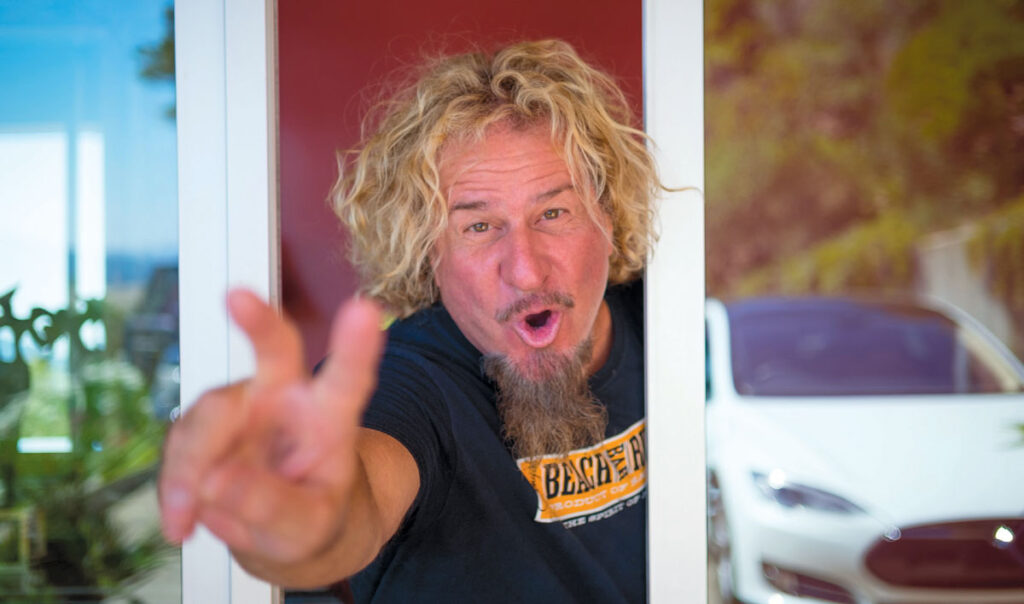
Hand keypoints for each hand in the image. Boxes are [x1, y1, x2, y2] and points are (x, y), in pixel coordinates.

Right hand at [159, 289, 384, 564]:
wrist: (283, 530)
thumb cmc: (311, 518)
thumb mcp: (308, 528)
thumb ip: (273, 506)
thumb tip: (218, 480)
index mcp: (330, 417)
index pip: (349, 378)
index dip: (357, 345)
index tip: (364, 311)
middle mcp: (286, 397)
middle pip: (275, 350)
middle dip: (258, 321)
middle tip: (238, 298)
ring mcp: (242, 407)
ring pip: (208, 414)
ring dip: (190, 467)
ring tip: (190, 515)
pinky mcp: (203, 427)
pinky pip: (178, 446)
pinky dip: (173, 487)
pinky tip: (182, 522)